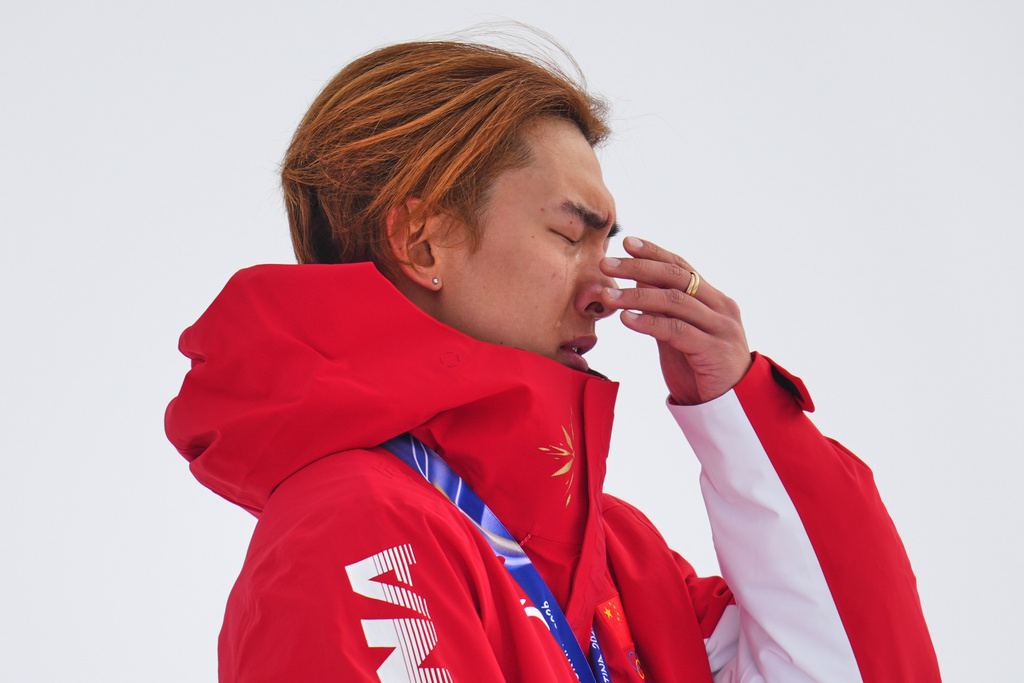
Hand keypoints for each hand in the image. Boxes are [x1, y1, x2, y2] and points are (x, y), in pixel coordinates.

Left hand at [600, 237, 751, 404]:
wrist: (730, 410)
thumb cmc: (701, 371)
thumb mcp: (678, 335)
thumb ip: (663, 310)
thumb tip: (637, 281)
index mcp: (715, 300)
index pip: (682, 267)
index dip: (654, 254)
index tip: (627, 242)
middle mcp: (722, 308)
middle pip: (677, 278)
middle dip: (639, 267)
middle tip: (608, 263)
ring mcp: (721, 329)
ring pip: (674, 301)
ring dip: (637, 296)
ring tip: (608, 295)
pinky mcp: (714, 351)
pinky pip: (676, 331)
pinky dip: (649, 322)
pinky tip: (626, 319)